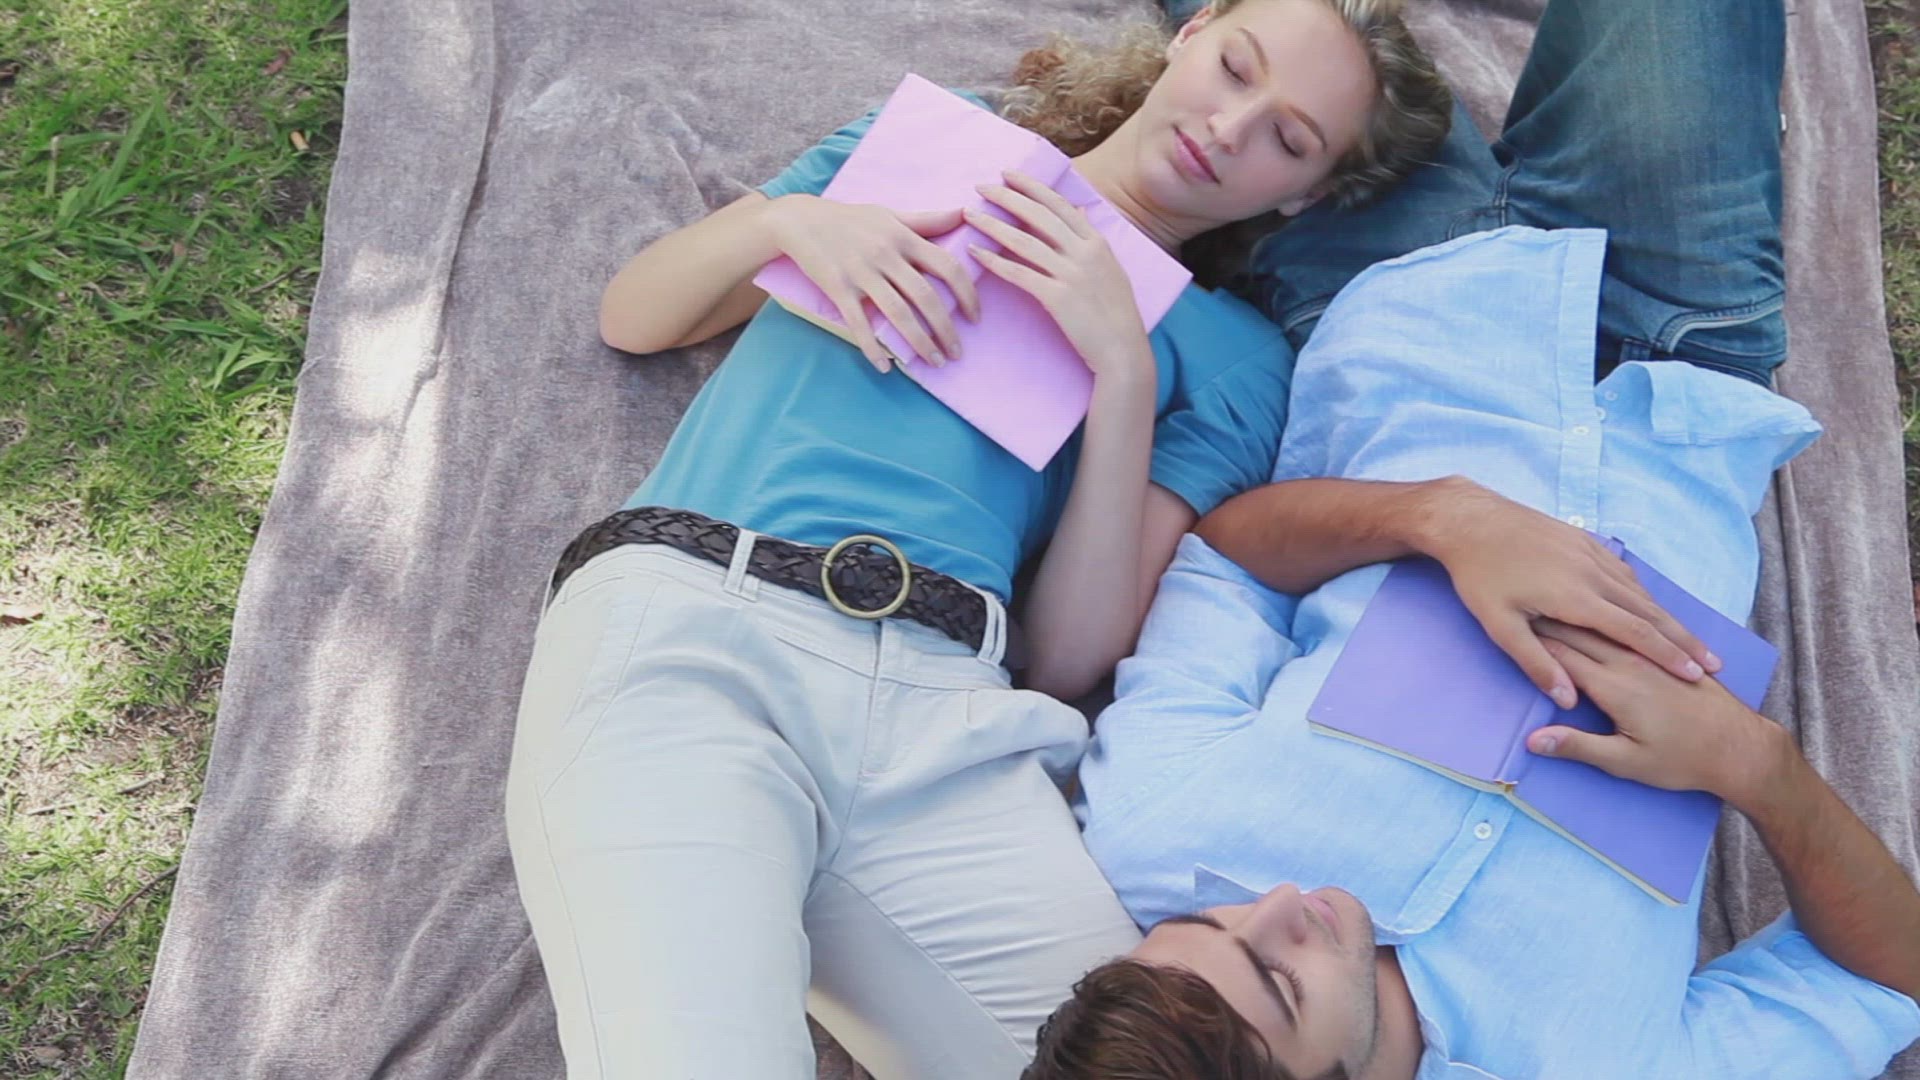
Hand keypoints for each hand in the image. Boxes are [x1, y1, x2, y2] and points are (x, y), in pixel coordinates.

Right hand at [765, 193, 979, 372]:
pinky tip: (885, 367)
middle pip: (927, 297)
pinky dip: (873, 348)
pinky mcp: (838, 288)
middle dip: (946, 330)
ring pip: (899, 314)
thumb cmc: (849, 219)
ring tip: (934, 362)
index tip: (975, 317)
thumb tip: (964, 213)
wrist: (799, 219)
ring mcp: (862, 273)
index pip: (948, 266)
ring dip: (920, 343)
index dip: (967, 294)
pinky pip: (859, 324)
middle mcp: (886, 255)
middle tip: (957, 353)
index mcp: (904, 237)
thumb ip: (927, 220)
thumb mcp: (889, 214)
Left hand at [963, 170, 1151, 382]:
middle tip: (980, 186)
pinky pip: (1019, 273)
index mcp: (1097, 242)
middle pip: (1038, 215)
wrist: (1123, 351)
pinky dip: (995, 261)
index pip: (1059, 204)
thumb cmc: (1116, 314)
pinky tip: (976, 253)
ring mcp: (1071, 274)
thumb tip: (1079, 210)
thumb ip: (1092, 239)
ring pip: (1024, 241)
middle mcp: (1084, 252)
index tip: (1007, 174)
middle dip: (1007, 197)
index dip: (1031, 187)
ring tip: (970, 214)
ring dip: (993, 225)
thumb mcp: (1111, 268)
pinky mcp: (1058, 298)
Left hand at [1413, 477, 1716, 707]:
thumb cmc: (1479, 575)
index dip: (1667, 655)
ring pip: (1640, 590)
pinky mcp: (1584, 540)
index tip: (1696, 675)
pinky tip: (1652, 605)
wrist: (1470, 518)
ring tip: (1691, 642)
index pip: (1634, 633)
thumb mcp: (1499, 626)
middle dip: (1682, 640)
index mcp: (1575, 597)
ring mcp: (1590, 552)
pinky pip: (1624, 570)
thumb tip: (1567, 699)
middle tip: (1712, 665)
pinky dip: (1644, 592)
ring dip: (1667, 617)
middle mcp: (1592, 572)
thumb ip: (1536, 663)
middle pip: (1649, 612)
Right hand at [1524, 621, 1789, 803]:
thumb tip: (1533, 740)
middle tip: (1520, 601)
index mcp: (1614, 685)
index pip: (1561, 654)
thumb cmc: (1680, 760)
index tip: (1508, 621)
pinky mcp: (1662, 656)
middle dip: (1547, 617)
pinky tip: (1596, 603)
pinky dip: (1607, 613)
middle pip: (1579, 632)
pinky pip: (1631, 625)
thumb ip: (1578, 747)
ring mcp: (1649, 656)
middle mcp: (1629, 662)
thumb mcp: (1626, 762)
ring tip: (1548, 597)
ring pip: (1604, 624)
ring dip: (1574, 611)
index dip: (1532, 638)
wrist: (1740, 749)